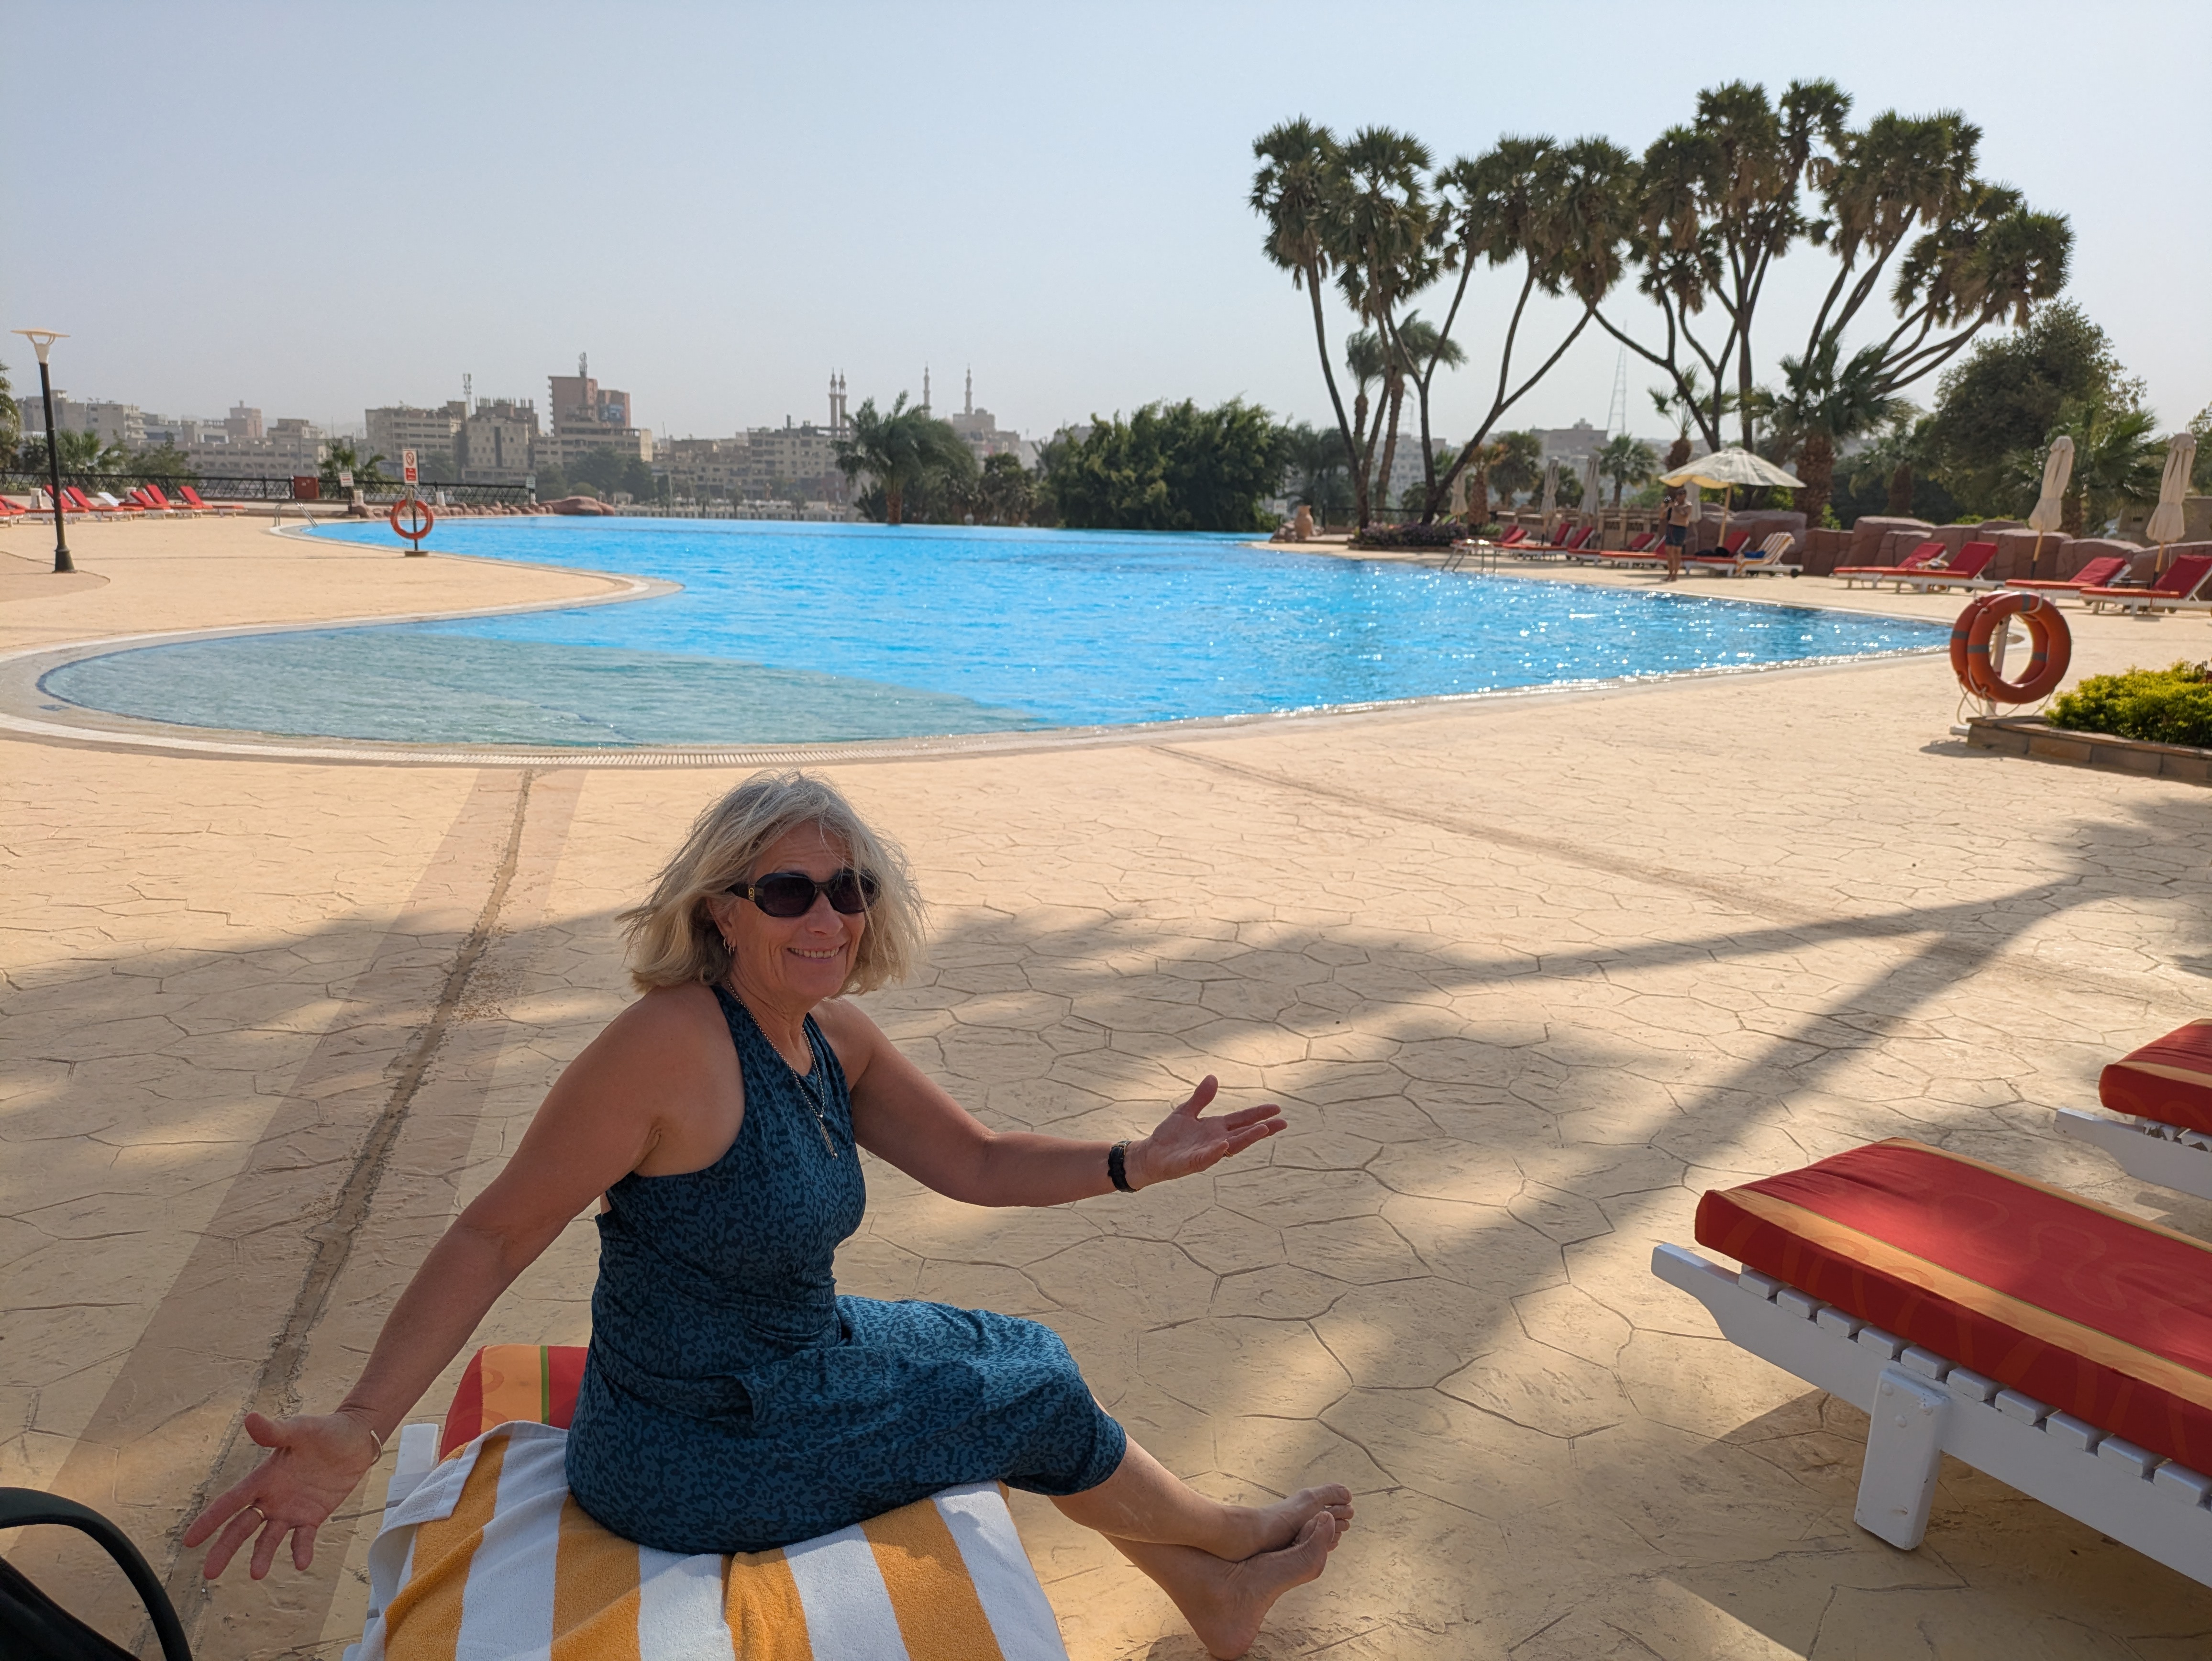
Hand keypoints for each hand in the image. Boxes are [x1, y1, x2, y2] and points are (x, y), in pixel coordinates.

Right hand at [182, 1410, 381, 1579]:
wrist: (356, 1438)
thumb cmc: (324, 1430)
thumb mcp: (299, 1429)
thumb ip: (275, 1431)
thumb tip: (251, 1418)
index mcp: (263, 1478)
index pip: (230, 1502)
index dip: (209, 1520)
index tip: (189, 1541)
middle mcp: (272, 1498)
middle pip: (242, 1527)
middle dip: (225, 1548)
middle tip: (210, 1572)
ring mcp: (291, 1510)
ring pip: (270, 1538)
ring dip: (262, 1555)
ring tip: (257, 1573)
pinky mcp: (313, 1516)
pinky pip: (303, 1538)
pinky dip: (301, 1550)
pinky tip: (301, 1563)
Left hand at [1130, 1076, 1282, 1188]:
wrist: (1151, 1154)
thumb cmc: (1170, 1135)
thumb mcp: (1186, 1111)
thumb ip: (1201, 1098)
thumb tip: (1213, 1077)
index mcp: (1216, 1127)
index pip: (1242, 1120)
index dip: (1259, 1114)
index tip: (1277, 1109)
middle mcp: (1216, 1140)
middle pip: (1244, 1133)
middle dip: (1263, 1128)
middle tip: (1283, 1122)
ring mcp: (1207, 1152)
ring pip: (1232, 1146)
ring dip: (1247, 1138)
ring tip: (1263, 1129)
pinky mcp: (1193, 1162)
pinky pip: (1207, 1158)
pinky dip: (1216, 1152)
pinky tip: (1224, 1144)